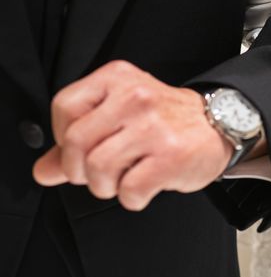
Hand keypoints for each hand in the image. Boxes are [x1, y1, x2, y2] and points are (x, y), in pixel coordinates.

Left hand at [32, 60, 234, 210]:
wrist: (219, 125)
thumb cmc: (168, 118)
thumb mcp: (121, 114)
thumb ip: (79, 140)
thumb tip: (44, 170)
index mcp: (119, 79)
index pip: (64, 107)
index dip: (64, 138)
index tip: (80, 148)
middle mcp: (135, 97)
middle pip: (76, 143)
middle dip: (80, 170)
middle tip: (99, 172)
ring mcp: (153, 126)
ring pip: (97, 170)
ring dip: (107, 186)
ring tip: (125, 177)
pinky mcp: (170, 156)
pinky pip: (129, 191)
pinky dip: (133, 197)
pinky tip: (146, 183)